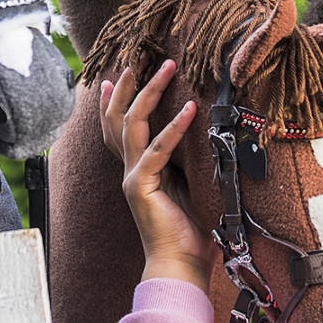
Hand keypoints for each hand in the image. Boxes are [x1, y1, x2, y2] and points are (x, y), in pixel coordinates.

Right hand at [101, 62, 218, 287]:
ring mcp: (132, 177)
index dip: (116, 101)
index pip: (119, 128)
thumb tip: (207, 136)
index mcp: (139, 170)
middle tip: (141, 57)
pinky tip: (189, 109)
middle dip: (131, 85)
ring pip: (131, 123)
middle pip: (119, 117)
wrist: (181, 265)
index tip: (119, 75)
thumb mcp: (190, 186)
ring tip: (167, 67)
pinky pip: (156, 151)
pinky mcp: (141, 187)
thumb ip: (188, 162)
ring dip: (150, 91)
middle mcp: (130, 170)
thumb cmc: (191, 231)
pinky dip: (173, 128)